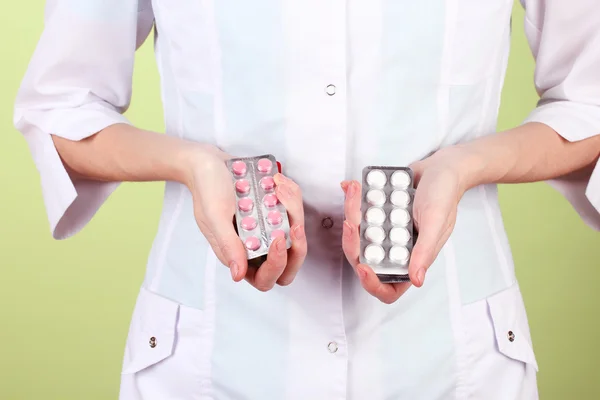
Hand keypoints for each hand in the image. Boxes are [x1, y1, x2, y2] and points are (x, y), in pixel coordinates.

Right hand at [185, 145, 306, 290]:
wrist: (209, 164)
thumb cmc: (207, 190)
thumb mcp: (214, 217)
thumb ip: (228, 245)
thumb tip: (238, 275)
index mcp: (238, 255)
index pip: (265, 278)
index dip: (276, 265)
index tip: (276, 238)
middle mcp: (256, 246)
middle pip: (288, 263)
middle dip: (297, 246)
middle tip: (294, 223)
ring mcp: (268, 228)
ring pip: (295, 234)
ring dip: (294, 211)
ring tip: (278, 188)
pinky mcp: (276, 212)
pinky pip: (294, 211)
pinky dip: (292, 196)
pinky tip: (278, 181)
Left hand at [341, 148, 470, 303]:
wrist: (441, 168)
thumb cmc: (445, 195)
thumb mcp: (435, 222)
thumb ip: (424, 251)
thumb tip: (416, 280)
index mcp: (411, 260)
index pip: (388, 288)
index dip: (372, 284)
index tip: (364, 266)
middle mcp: (395, 250)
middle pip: (364, 259)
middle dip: (353, 241)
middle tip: (352, 220)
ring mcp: (384, 232)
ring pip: (357, 235)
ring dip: (351, 214)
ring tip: (353, 193)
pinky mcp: (377, 215)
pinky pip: (359, 214)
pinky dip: (353, 200)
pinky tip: (350, 186)